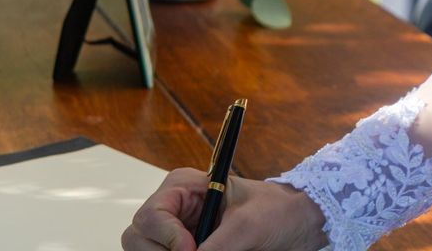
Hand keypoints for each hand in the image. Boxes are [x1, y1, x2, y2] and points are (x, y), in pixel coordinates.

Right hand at [121, 167, 326, 250]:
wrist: (294, 224)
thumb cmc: (275, 212)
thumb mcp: (249, 226)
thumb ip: (218, 245)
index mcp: (182, 187)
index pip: (151, 215)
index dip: (166, 238)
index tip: (192, 250)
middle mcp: (172, 208)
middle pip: (137, 237)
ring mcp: (174, 231)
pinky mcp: (182, 248)